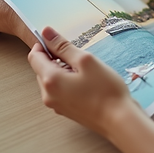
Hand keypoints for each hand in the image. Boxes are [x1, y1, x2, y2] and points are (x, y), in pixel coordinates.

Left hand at [27, 26, 142, 136]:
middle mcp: (48, 95)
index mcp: (50, 80)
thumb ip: (63, 46)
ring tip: (85, 72)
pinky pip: (60, 91)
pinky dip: (68, 82)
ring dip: (63, 71)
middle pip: (42, 69)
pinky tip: (87, 83)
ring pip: (51, 80)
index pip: (34, 56)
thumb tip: (46, 32)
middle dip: (55, 58)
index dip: (44, 45)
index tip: (60, 41)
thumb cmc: (105, 90)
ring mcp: (56, 105)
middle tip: (79, 58)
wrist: (119, 120)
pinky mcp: (65, 110)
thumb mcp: (85, 61)